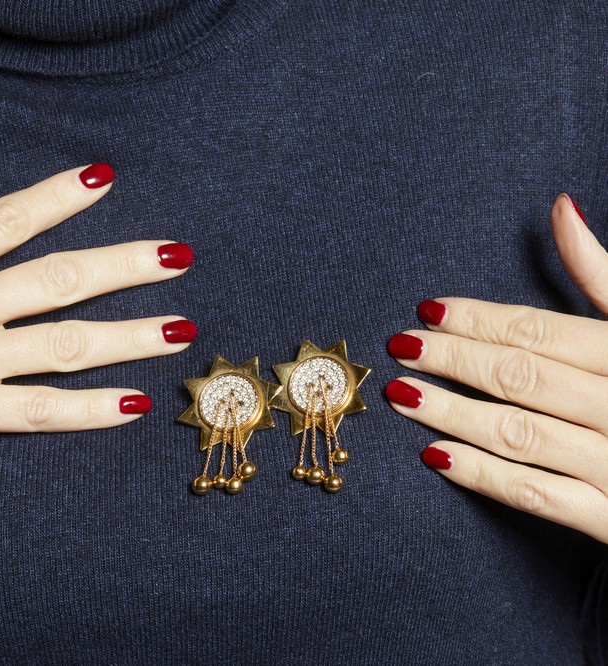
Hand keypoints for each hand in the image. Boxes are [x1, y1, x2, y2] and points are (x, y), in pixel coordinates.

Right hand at [0, 165, 194, 568]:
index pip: (3, 219)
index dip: (57, 197)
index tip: (103, 179)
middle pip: (61, 277)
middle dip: (126, 265)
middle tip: (178, 256)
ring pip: (68, 342)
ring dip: (131, 335)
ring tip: (182, 329)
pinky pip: (41, 410)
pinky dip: (91, 409)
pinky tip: (134, 404)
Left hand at [385, 194, 607, 542]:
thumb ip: (603, 274)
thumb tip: (559, 208)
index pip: (540, 332)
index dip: (478, 320)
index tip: (428, 310)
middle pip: (522, 376)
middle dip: (455, 359)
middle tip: (402, 346)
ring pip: (520, 432)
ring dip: (453, 413)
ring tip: (402, 395)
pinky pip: (538, 495)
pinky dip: (484, 475)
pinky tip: (435, 455)